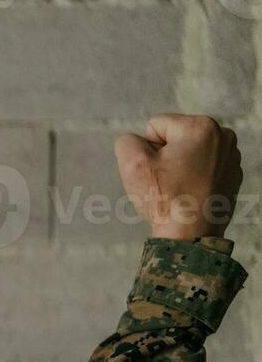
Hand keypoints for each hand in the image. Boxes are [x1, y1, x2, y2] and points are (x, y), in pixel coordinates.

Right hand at [115, 115, 243, 240]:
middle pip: (175, 137)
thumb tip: (135, 141)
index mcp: (201, 126)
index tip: (156, 172)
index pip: (155, 126)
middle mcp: (224, 135)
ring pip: (190, 152)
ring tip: (178, 189)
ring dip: (179, 166)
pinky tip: (190, 194)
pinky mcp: (234, 175)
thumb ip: (126, 141)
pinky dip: (194, 177)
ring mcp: (232, 155)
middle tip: (166, 182)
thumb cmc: (164, 198)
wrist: (191, 235)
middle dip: (165, 156)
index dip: (146, 149)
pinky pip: (204, 167)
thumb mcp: (132, 164)